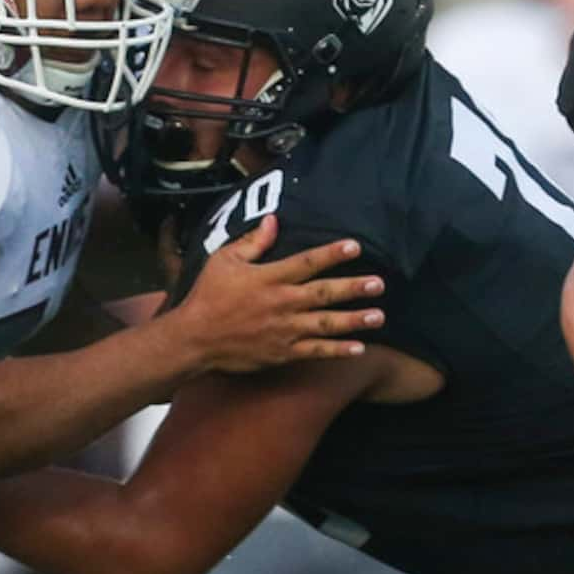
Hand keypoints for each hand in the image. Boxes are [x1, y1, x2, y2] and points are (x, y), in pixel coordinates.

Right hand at [168, 215, 383, 373]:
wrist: (194, 339)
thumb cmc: (208, 296)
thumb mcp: (223, 261)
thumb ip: (252, 242)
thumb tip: (273, 220)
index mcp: (269, 278)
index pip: (306, 262)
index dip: (332, 253)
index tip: (355, 245)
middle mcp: (281, 303)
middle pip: (324, 293)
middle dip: (353, 288)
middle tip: (378, 284)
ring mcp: (284, 330)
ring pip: (326, 324)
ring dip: (354, 320)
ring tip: (379, 316)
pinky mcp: (283, 352)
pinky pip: (315, 351)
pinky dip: (338, 350)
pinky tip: (359, 347)